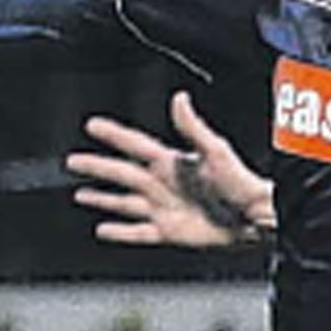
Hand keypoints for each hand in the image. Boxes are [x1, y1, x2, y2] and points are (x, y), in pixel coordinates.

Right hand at [65, 91, 274, 247]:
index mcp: (173, 163)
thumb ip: (193, 127)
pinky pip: (138, 232)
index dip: (114, 135)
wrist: (256, 219)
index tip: (93, 125)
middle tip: (73, 161)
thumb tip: (180, 98)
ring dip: (103, 199)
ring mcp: (165, 208)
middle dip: (97, 167)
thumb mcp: (216, 151)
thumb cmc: (242, 184)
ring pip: (124, 202)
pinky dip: (120, 232)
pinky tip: (103, 229)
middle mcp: (165, 184)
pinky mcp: (169, 232)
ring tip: (81, 194)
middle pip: (122, 173)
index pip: (136, 145)